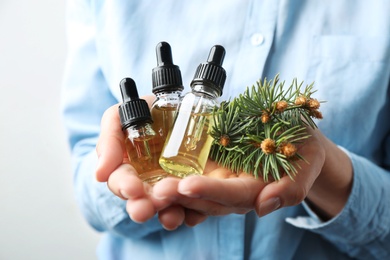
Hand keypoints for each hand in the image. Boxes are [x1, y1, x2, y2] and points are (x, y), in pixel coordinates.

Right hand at [96, 98, 205, 229]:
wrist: (181, 106)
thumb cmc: (147, 111)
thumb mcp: (120, 117)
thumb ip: (108, 139)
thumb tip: (100, 175)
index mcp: (128, 170)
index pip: (121, 183)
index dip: (124, 186)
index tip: (131, 188)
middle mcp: (149, 184)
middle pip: (142, 202)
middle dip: (142, 207)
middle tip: (145, 209)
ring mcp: (173, 190)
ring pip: (168, 210)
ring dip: (168, 214)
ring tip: (171, 216)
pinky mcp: (196, 192)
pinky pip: (196, 209)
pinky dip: (194, 213)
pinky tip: (195, 214)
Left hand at [154, 127, 352, 223]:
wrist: (295, 135)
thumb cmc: (303, 146)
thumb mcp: (307, 161)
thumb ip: (291, 186)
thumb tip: (264, 206)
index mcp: (256, 190)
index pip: (232, 196)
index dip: (210, 192)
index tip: (187, 185)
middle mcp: (233, 189)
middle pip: (206, 199)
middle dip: (181, 196)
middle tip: (156, 190)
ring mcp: (220, 179)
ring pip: (192, 191)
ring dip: (170, 192)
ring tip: (147, 187)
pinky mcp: (210, 166)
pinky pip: (189, 175)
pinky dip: (172, 178)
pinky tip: (152, 176)